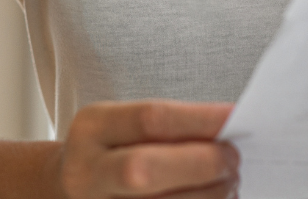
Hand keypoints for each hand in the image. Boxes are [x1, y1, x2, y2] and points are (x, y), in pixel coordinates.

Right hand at [52, 100, 238, 198]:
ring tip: (229, 184)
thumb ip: (169, 127)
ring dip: (208, 196)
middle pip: (143, 169)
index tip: (236, 117)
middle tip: (233, 159)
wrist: (72, 192)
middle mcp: (86, 173)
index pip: (149, 119)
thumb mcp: (126, 126)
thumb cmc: (115, 153)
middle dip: (200, 164)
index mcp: (92, 129)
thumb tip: (228, 130)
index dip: (199, 119)